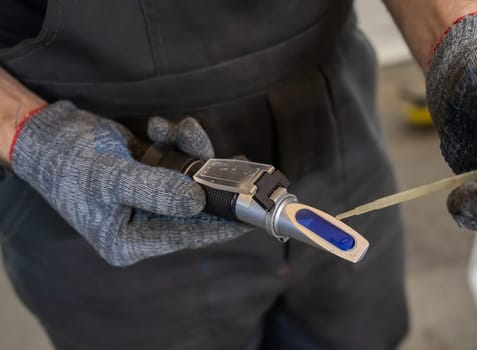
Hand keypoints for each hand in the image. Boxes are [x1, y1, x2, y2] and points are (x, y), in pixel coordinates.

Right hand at [11, 101, 250, 264]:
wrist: (46, 133)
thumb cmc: (68, 162)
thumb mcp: (109, 178)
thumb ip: (155, 190)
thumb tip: (198, 201)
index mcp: (129, 239)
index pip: (186, 235)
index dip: (221, 225)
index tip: (251, 215)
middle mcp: (143, 223)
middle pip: (194, 207)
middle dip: (212, 179)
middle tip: (238, 161)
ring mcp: (149, 198)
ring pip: (190, 180)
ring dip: (193, 151)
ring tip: (184, 128)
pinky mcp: (152, 175)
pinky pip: (178, 162)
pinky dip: (176, 142)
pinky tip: (160, 127)